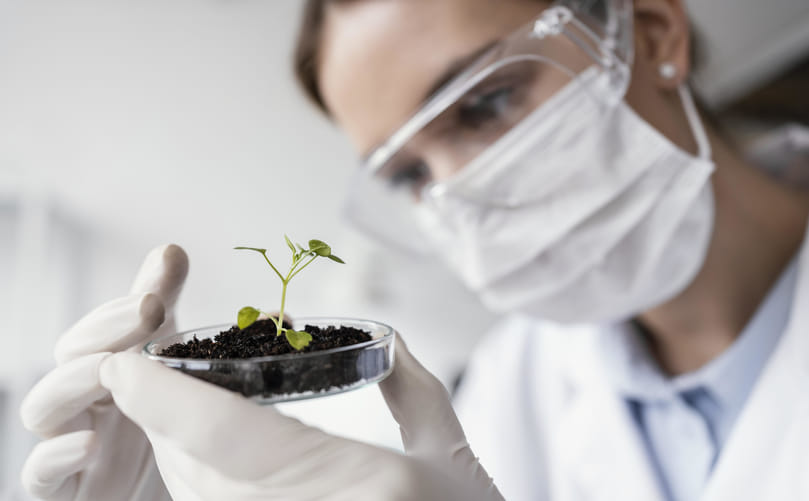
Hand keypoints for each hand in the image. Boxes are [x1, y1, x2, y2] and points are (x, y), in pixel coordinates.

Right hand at [19, 244, 188, 500]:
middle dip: (103, 334)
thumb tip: (170, 249)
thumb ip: (158, 305)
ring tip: (106, 369)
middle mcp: (77, 401)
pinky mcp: (62, 489)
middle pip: (69, 359)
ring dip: (71, 384)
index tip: (157, 296)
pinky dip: (55, 457)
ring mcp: (64, 444)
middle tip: (148, 312)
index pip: (95, 331)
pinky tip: (87, 442)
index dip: (120, 312)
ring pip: (42, 409)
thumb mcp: (160, 359)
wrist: (165, 484)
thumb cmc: (149, 418)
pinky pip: (38, 475)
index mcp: (99, 367)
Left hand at [98, 337, 503, 500]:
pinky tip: (215, 469)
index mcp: (360, 485)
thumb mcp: (454, 459)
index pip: (228, 436)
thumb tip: (387, 341)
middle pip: (195, 470)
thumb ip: (414, 389)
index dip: (163, 398)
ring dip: (175, 456)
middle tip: (155, 381)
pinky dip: (203, 489)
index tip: (125, 367)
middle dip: (163, 422)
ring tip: (178, 417)